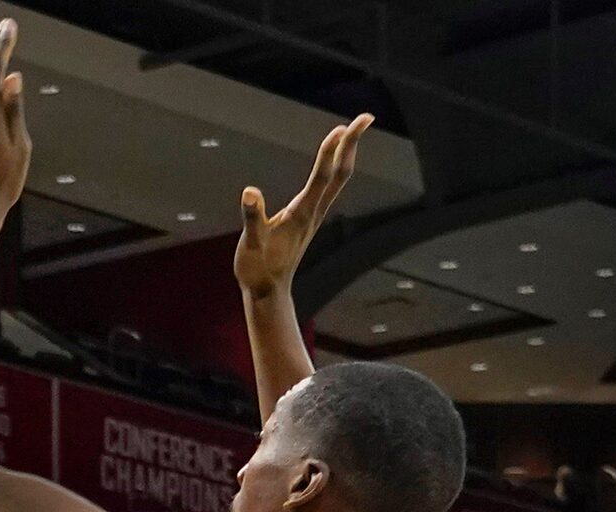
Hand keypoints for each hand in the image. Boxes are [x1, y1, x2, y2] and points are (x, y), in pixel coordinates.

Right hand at [232, 114, 369, 299]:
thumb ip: (253, 219)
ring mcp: (314, 215)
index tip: (340, 128)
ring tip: (352, 129)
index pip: (321, 177)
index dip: (330, 152)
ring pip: (337, 179)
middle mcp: (313, 212)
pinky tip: (335, 158)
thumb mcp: (250, 246)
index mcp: (301, 214)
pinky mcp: (309, 218)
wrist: (268, 291)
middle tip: (365, 117)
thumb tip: (250, 193)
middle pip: (339, 174)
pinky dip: (335, 166)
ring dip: (347, 152)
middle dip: (352, 144)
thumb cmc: (257, 270)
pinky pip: (328, 186)